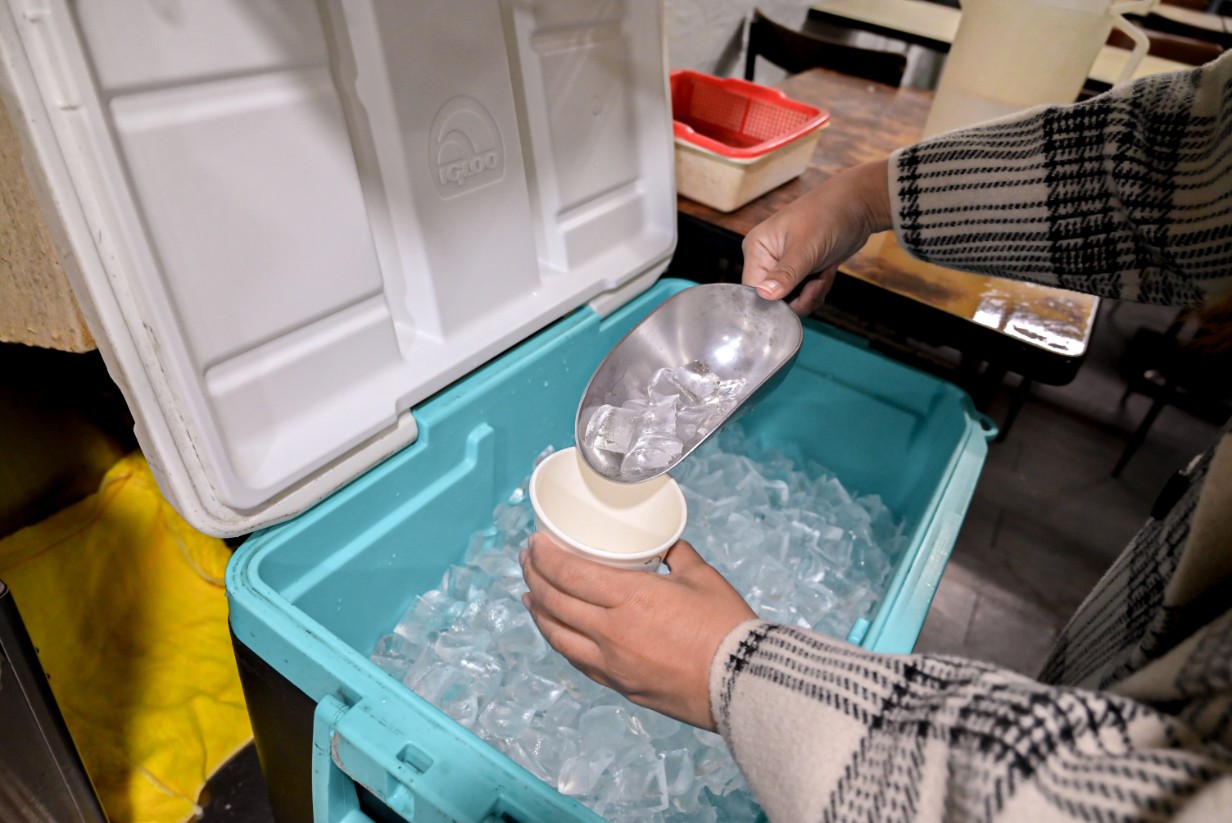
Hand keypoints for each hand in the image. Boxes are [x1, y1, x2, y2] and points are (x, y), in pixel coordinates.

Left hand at [520, 533, 756, 730]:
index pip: (569, 573)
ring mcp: (612, 663)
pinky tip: (556, 631)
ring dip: (538, 612)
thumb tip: (663, 543)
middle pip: (554, 602)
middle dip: (534, 577)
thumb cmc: (727, 627)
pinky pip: (577, 661)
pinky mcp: (620, 685)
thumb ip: (676, 555)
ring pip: (557, 636)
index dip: (544, 557)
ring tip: (529, 595)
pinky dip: (560, 641)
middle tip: (527, 561)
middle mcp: (612, 631)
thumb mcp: (701, 576)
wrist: (743, 683)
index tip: (534, 543)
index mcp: (631, 597)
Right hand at [742, 158, 891, 314]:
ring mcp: (784, 266)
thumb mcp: (806, 248)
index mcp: (757, 249)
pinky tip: (827, 272)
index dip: (773, 302)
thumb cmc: (829, 215)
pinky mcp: (801, 271)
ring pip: (791, 300)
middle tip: (817, 283)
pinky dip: (818, 290)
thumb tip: (764, 295)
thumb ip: (785, 274)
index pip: (753, 290)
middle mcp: (766, 259)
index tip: (797, 296)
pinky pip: (804, 295)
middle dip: (799, 297)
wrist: (858, 206)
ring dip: (812, 294)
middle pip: (773, 299)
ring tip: (824, 273)